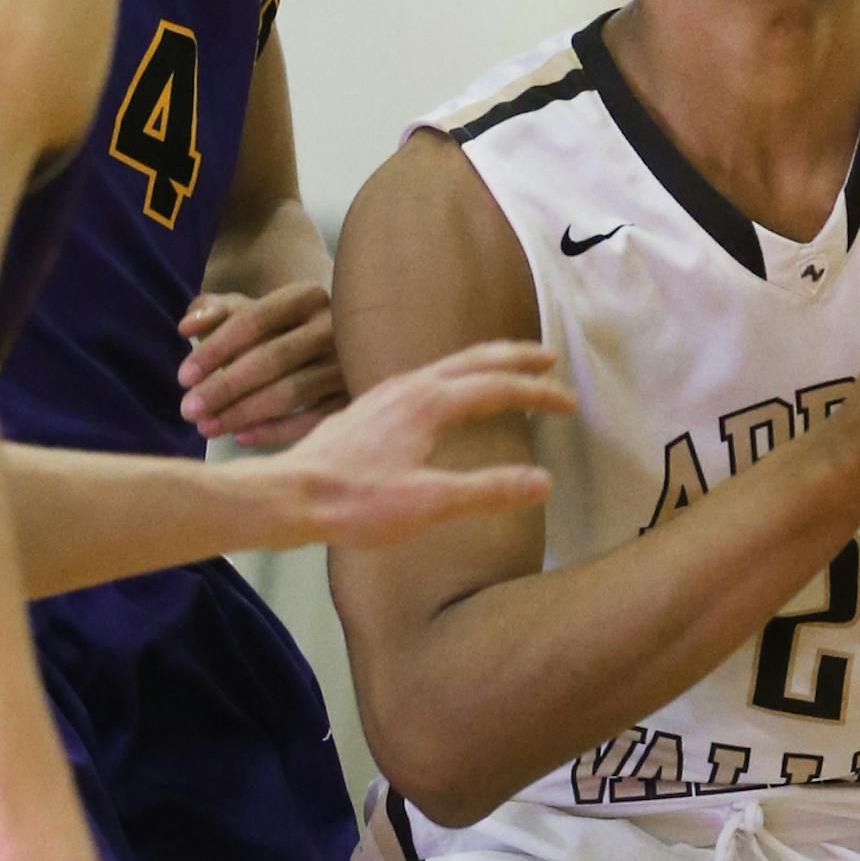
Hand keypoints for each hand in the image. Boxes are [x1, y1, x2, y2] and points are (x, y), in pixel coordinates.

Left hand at [179, 284, 345, 448]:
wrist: (329, 347)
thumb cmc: (275, 330)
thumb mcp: (245, 311)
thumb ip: (211, 312)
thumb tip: (187, 328)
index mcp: (306, 296)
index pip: (254, 320)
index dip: (216, 348)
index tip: (182, 378)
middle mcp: (334, 326)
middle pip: (273, 358)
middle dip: (225, 386)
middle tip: (188, 410)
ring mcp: (347, 364)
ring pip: (292, 391)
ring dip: (244, 412)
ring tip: (206, 427)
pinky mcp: (353, 397)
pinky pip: (312, 420)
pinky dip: (275, 431)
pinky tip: (240, 437)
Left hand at [265, 341, 576, 548]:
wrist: (289, 496)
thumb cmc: (356, 503)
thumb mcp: (430, 503)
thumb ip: (488, 489)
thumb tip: (544, 481)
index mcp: (430, 403)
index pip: (498, 388)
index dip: (538, 393)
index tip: (570, 403)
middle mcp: (409, 386)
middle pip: (473, 360)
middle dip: (514, 357)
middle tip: (548, 357)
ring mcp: (385, 394)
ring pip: (446, 366)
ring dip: (482, 364)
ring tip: (504, 370)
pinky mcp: (369, 408)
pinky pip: (425, 378)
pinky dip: (453, 377)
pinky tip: (444, 397)